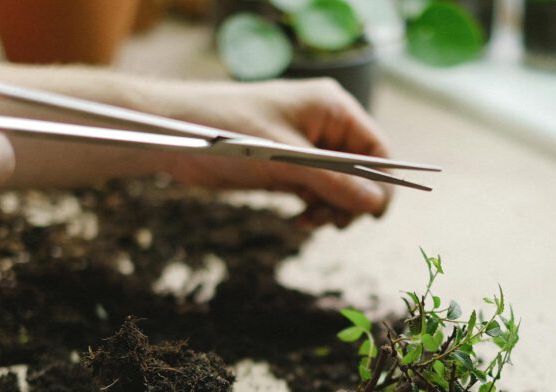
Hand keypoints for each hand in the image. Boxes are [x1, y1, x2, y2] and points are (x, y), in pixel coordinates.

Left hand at [135, 78, 391, 228]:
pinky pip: (315, 190)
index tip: (373, 215)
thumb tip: (375, 204)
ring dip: (331, 207)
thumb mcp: (283, 159)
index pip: (376, 147)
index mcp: (330, 108)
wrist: (174, 136)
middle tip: (331, 221)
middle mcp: (322, 125)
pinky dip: (313, 206)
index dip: (382, 182)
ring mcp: (303, 147)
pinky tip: (301, 219)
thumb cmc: (226, 132)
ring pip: (338, 185)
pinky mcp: (285, 165)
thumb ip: (331, 181)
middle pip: (361, 170)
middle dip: (351, 199)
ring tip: (310, 220)